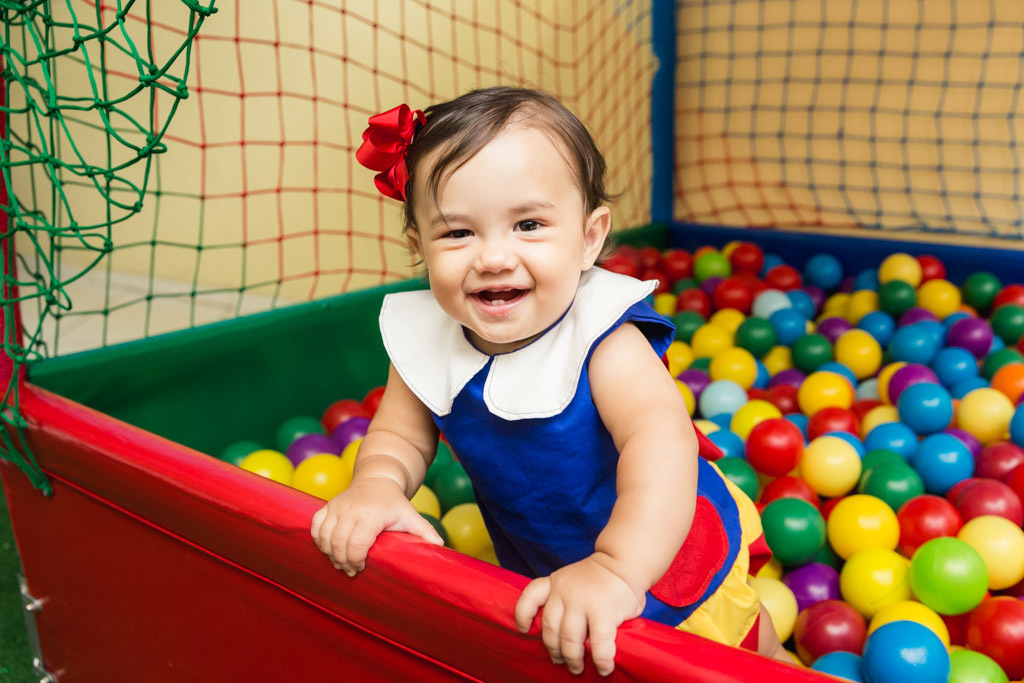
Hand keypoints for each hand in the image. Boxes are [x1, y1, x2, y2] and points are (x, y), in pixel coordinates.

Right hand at [310, 477, 443, 575]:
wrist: (377, 479)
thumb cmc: (394, 503)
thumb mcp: (411, 516)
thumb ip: (425, 532)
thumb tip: (442, 549)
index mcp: (372, 515)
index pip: (357, 544)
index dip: (357, 561)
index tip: (362, 567)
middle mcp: (351, 510)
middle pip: (338, 544)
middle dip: (343, 562)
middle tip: (351, 570)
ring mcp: (337, 507)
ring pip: (324, 537)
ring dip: (330, 554)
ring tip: (340, 562)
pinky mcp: (327, 506)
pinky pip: (315, 527)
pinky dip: (319, 541)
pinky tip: (329, 549)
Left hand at [514, 554, 644, 675]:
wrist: (627, 561)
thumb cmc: (602, 576)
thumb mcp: (574, 578)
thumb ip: (567, 600)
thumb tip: (565, 634)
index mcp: (556, 582)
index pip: (530, 596)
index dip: (523, 615)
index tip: (524, 630)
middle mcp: (564, 591)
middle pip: (550, 627)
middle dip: (553, 649)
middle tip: (559, 661)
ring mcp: (583, 602)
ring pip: (569, 639)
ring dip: (572, 658)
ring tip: (576, 668)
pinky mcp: (604, 613)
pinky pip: (598, 643)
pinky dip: (600, 660)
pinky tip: (603, 668)